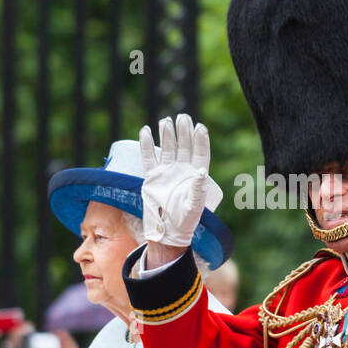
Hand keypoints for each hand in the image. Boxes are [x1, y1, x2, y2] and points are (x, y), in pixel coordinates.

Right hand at [139, 114, 209, 249]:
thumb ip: (198, 189)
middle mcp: (182, 170)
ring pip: (167, 148)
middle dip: (184, 131)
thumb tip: (202, 171)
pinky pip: (149, 157)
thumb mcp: (194, 205)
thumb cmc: (185, 219)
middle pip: (184, 146)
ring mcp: (167, 171)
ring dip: (167, 134)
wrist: (167, 230)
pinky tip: (146, 130)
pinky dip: (147, 144)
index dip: (200, 141)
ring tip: (166, 121)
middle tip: (183, 117)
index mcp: (196, 175)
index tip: (200, 128)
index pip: (200, 153)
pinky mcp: (152, 176)